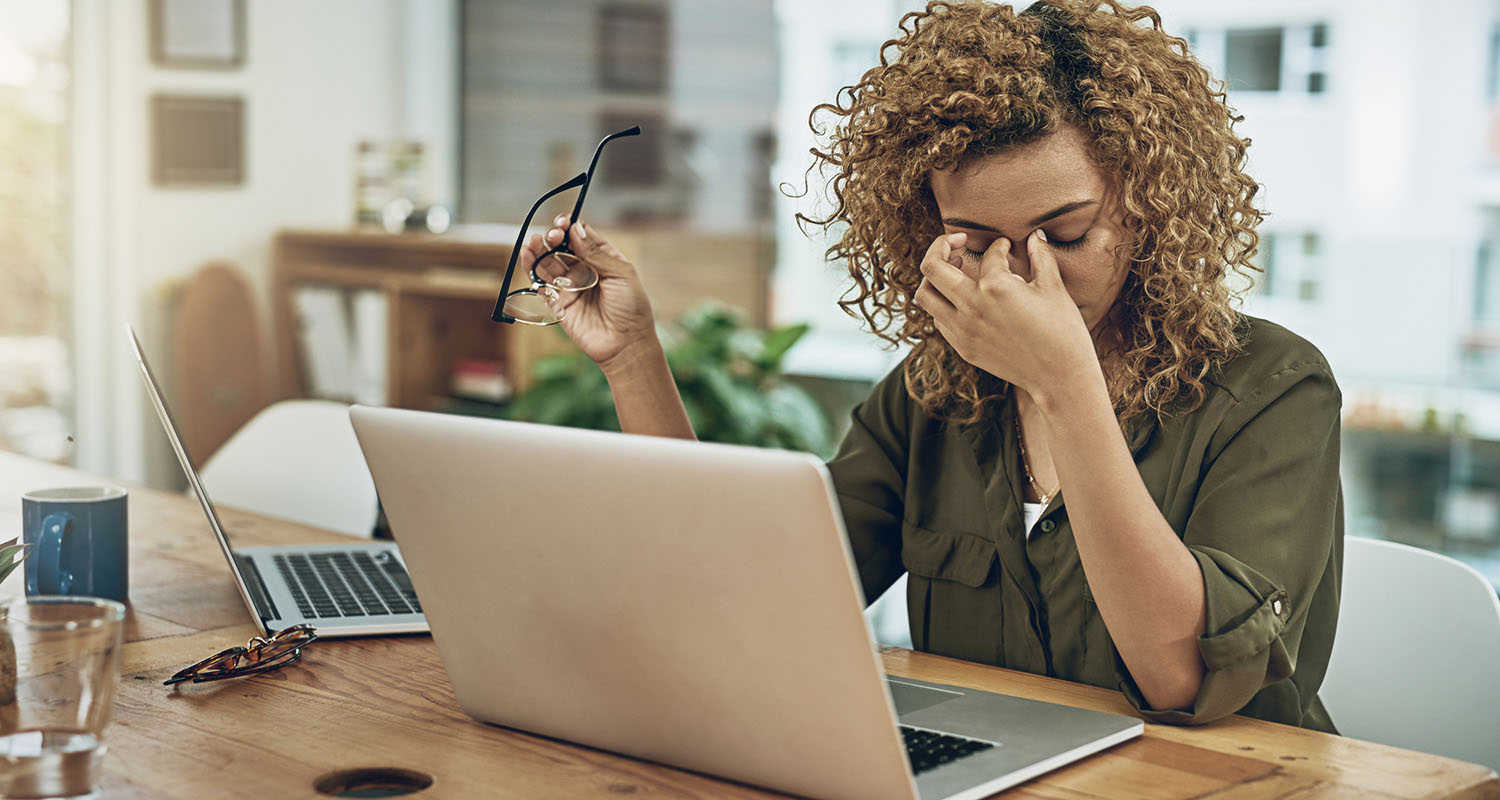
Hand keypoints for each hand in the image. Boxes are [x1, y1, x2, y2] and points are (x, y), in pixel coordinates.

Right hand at [520, 217, 657, 368]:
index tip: (563, 223)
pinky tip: (528, 257)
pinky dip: (532, 269)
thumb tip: (575, 229)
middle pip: (561, 246)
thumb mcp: (621, 274)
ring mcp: (570, 285)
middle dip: (554, 237)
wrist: (626, 343)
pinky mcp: (558, 302)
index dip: (570, 227)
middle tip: (552, 236)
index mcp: (603, 259)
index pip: (581, 236)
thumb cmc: (631, 308)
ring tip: (534, 242)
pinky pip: (541, 283)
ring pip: (548, 262)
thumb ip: (596, 252)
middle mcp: (584, 270)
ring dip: (539, 250)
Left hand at [913, 230, 1098, 398]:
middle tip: (957, 241)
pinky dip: (944, 303)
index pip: (988, 255)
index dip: (999, 246)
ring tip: (954, 269)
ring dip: (935, 278)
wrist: (1060, 378)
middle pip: (931, 268)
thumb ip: (1041, 257)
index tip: (1006, 247)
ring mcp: (963, 330)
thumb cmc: (1063, 331)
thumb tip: (1036, 236)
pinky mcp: (963, 348)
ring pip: (925, 295)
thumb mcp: (1054, 289)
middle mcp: (971, 307)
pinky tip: (963, 299)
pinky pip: (939, 319)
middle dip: (940, 247)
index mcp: (996, 287)